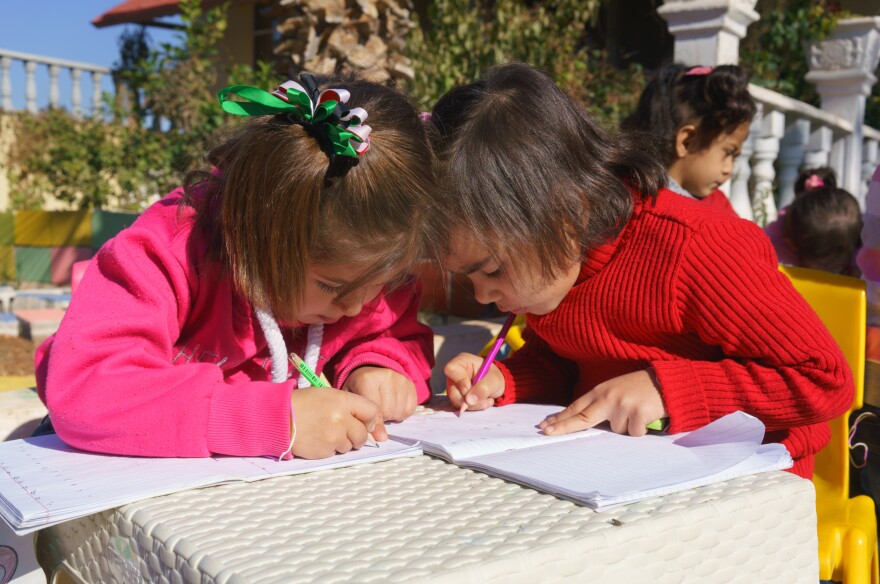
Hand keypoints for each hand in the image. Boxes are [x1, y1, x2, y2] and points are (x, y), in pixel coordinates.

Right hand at [289, 386, 380, 458]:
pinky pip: (335, 453)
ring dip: (342, 442)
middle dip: (358, 436)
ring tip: (327, 433)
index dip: (370, 418)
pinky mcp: (325, 451)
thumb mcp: (327, 395)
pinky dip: (330, 449)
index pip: (371, 411)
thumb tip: (368, 423)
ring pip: (349, 446)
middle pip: (363, 434)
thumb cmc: (303, 403)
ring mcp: (333, 437)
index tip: (364, 422)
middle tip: (346, 433)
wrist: (278, 417)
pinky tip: (318, 440)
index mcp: (343, 401)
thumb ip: (349, 406)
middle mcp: (341, 419)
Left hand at [343, 366, 417, 438]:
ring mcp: (401, 379)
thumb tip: (382, 438)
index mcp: (367, 379)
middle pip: (388, 412)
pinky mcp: (411, 384)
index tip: (369, 426)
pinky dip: (402, 413)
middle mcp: (387, 376)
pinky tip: (394, 406)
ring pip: (399, 412)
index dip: (372, 423)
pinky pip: (410, 409)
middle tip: (376, 413)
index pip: (374, 410)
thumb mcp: (355, 402)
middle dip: (382, 418)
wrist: (371, 373)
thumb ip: (363, 420)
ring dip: (392, 416)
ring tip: (384, 409)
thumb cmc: (359, 389)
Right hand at [444, 352, 504, 411]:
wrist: (495, 385)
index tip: (469, 389)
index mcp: (462, 362)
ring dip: (473, 405)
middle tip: (485, 399)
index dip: (459, 381)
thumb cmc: (494, 377)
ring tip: (487, 400)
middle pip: (452, 389)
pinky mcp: (457, 397)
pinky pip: (460, 406)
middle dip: (469, 398)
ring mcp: (454, 386)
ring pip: (456, 400)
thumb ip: (483, 388)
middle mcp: (455, 374)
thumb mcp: (494, 380)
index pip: (451, 369)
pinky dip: (473, 407)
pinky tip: (483, 402)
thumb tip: (469, 401)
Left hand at [539, 369, 665, 436]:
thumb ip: (600, 403)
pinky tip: (645, 416)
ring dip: (626, 426)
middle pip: (582, 417)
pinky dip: (640, 429)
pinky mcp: (638, 413)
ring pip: (616, 430)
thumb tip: (583, 422)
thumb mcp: (615, 390)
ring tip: (636, 412)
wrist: (665, 382)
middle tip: (546, 432)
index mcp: (601, 391)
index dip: (560, 417)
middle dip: (563, 427)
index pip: (576, 406)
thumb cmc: (639, 388)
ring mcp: (623, 405)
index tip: (545, 425)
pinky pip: (633, 433)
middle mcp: (609, 397)